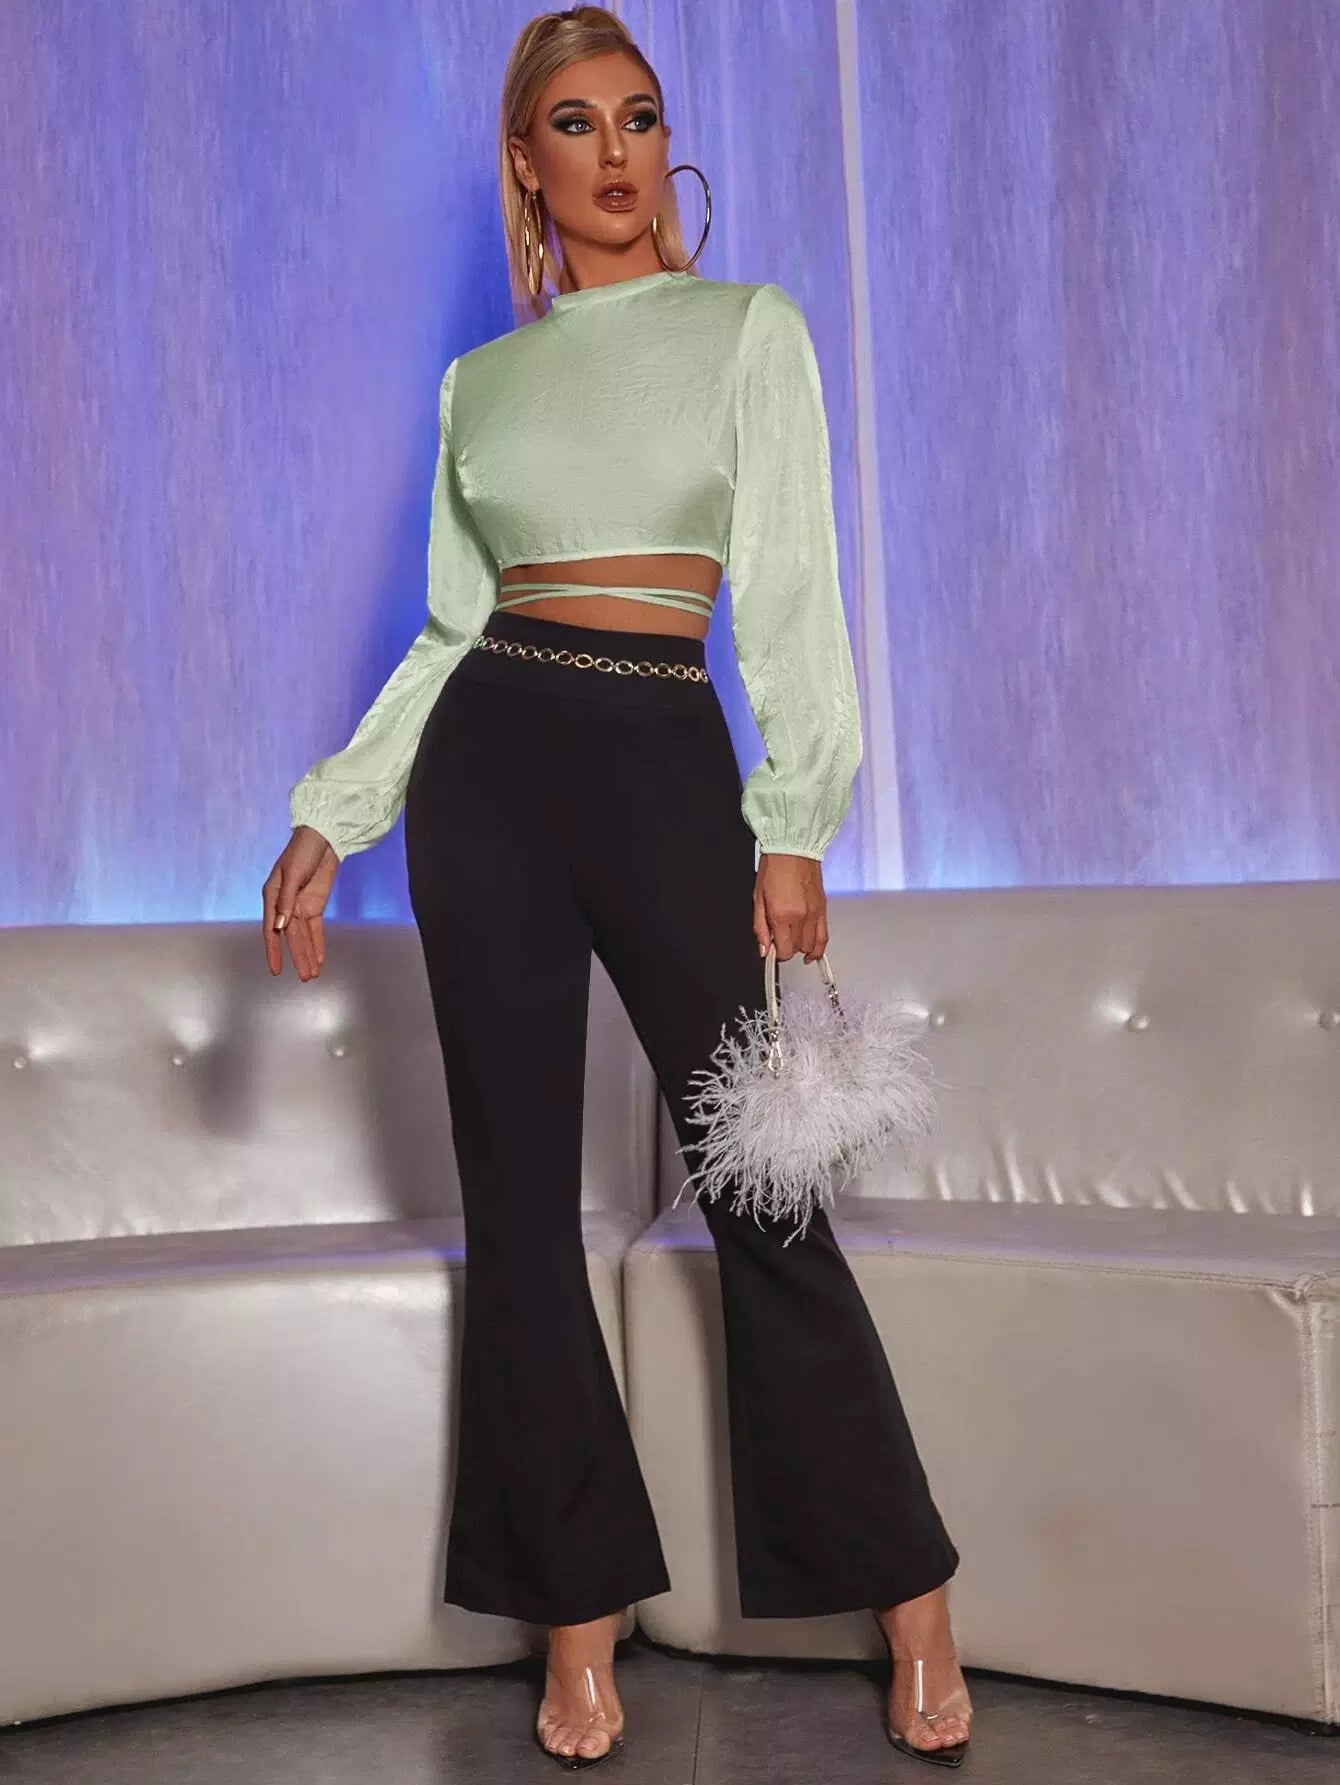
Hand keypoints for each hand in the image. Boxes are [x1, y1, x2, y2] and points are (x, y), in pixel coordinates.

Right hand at [262, 825, 338, 980]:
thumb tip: (279, 926)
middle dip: (298, 958)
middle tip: (304, 978)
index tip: (275, 970)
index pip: (271, 930)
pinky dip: (318, 944)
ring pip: (304, 937)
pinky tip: (319, 959)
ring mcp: (300, 906)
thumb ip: (286, 900)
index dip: (273, 951)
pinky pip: (315, 929)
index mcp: (272, 897)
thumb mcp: (292, 874)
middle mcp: (284, 905)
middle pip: (291, 937)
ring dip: (308, 955)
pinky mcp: (315, 905)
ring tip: (312, 974)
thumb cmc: (302, 851)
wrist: (323, 838)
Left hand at [753, 853, 827, 963]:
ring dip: (801, 947)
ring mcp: (815, 914)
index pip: (784, 951)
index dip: (776, 953)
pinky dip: (818, 948)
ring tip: (793, 940)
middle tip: (779, 937)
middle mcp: (801, 918)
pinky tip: (812, 953)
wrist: (793, 849)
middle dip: (787, 948)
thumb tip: (763, 949)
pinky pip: (824, 937)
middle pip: (797, 949)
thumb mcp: (758, 899)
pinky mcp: (823, 909)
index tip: (772, 947)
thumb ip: (760, 928)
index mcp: (782, 915)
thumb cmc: (774, 868)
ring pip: (811, 946)